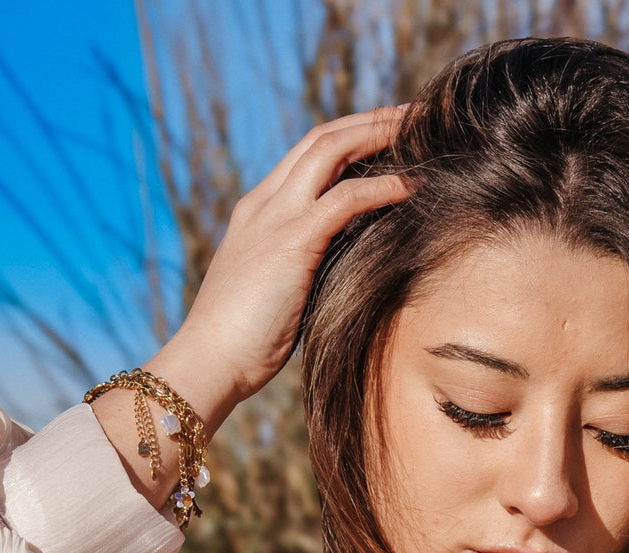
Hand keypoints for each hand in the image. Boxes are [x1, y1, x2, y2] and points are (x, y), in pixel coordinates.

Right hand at [148, 108, 409, 434]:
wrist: (208, 361)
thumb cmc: (241, 344)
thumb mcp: (275, 295)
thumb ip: (301, 272)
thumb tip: (339, 277)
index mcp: (257, 213)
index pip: (306, 156)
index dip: (347, 138)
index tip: (385, 136)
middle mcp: (264, 203)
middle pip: (321, 139)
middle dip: (369, 122)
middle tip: (412, 116)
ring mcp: (275, 218)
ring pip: (331, 151)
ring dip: (378, 135)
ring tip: (419, 131)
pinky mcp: (291, 242)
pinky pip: (345, 199)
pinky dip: (381, 187)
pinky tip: (411, 186)